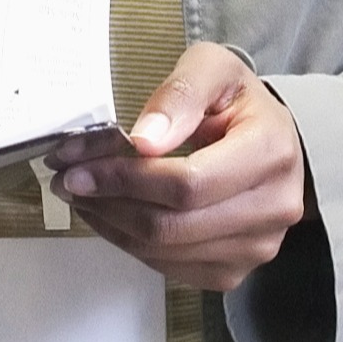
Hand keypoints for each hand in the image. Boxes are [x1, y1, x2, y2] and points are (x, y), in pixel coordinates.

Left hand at [50, 44, 308, 292]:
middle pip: (172, 225)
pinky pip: (169, 268)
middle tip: (67, 180)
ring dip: (111, 224)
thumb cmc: (237, 103)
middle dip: (108, 203)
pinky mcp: (234, 271)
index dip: (127, 179)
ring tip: (82, 194)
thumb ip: (179, 95)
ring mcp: (256, 247)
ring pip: (164, 251)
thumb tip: (144, 141)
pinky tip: (111, 214)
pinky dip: (130, 243)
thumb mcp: (212, 69)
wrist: (275, 143)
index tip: (79, 166)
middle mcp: (273, 209)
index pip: (189, 184)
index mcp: (271, 152)